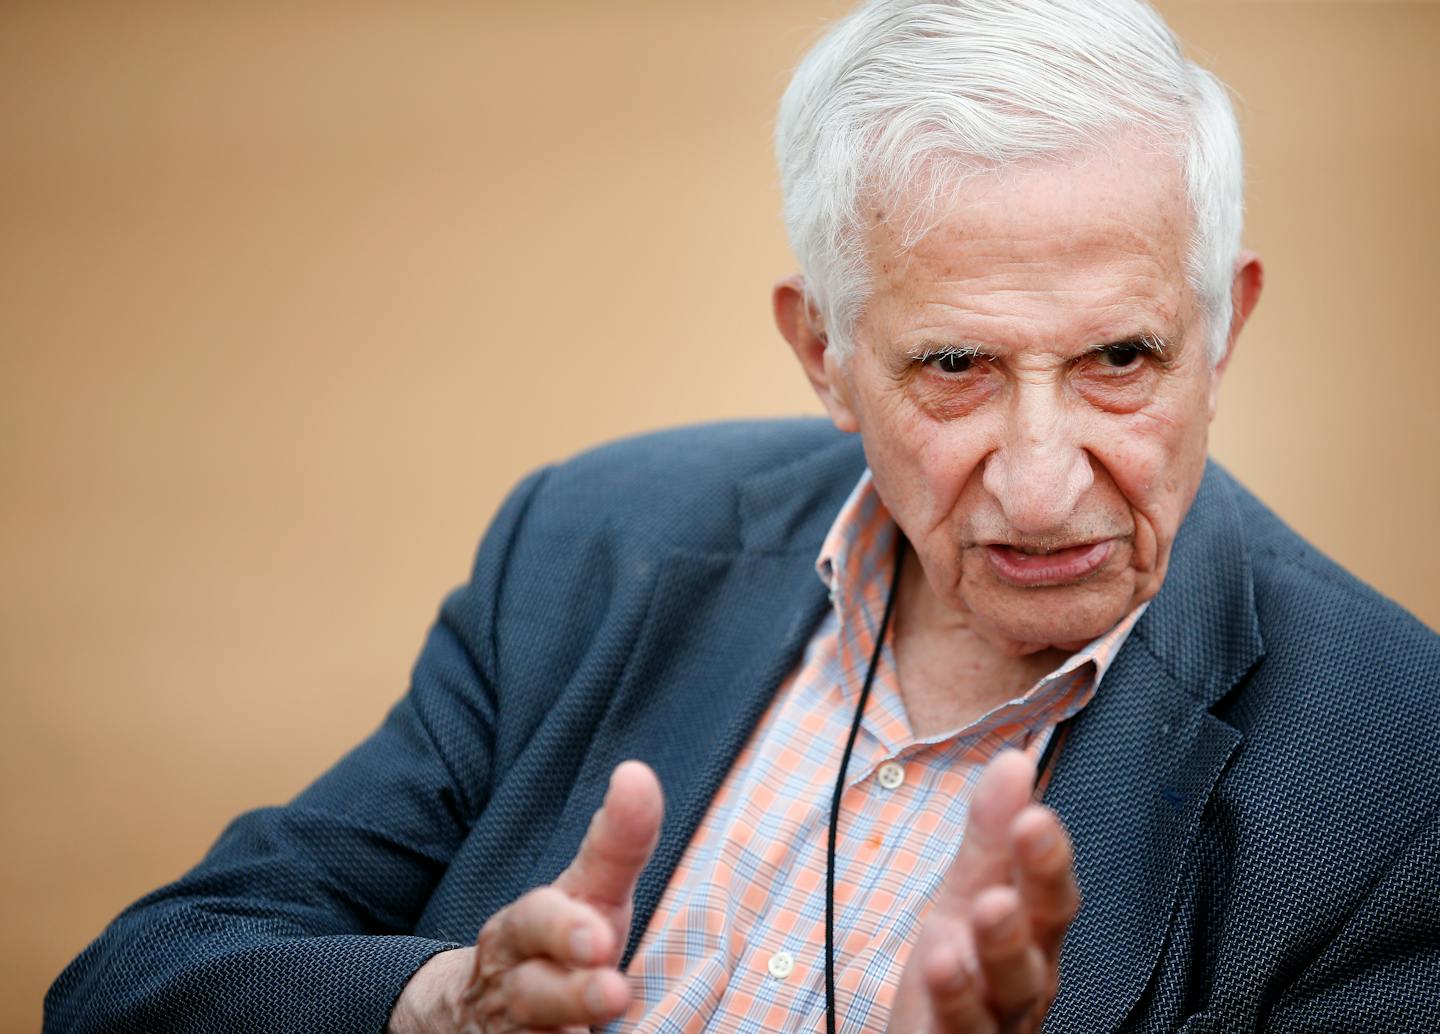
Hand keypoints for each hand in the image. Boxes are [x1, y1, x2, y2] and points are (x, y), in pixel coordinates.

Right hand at [388, 760, 663, 1032]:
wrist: (476, 1012)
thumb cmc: (559, 942)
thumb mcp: (588, 891)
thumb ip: (618, 841)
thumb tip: (637, 774)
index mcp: (532, 925)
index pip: (543, 915)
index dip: (566, 923)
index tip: (600, 927)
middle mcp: (515, 974)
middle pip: (533, 982)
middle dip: (570, 977)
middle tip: (613, 987)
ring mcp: (512, 1026)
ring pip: (531, 1029)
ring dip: (567, 1023)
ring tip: (606, 1012)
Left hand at [887, 750, 1079, 1033]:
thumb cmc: (959, 971)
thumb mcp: (968, 895)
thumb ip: (989, 837)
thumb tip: (1014, 759)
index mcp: (1032, 931)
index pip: (1050, 887)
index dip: (1048, 851)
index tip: (1035, 810)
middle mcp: (1027, 975)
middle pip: (1045, 929)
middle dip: (1040, 878)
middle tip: (1031, 829)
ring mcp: (998, 1016)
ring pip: (1013, 984)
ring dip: (1003, 942)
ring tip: (989, 904)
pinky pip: (964, 1027)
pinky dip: (956, 998)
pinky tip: (941, 965)